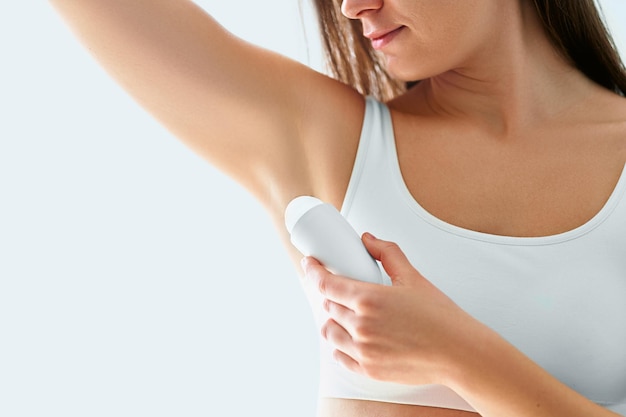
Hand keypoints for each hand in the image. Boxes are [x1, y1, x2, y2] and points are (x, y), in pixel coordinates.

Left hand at [302, 233, 485, 385]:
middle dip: (333, 295)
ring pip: (330, 331)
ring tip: (348, 314)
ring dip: (334, 320)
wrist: (459, 353)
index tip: (310, 264)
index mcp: (369, 299)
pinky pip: (339, 355)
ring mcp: (362, 350)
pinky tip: (351, 337)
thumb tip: (368, 240)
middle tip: (344, 290)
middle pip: (328, 305)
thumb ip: (387, 253)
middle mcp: (361, 326)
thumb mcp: (412, 277)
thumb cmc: (440, 318)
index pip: (326, 283)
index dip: (314, 271)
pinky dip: (341, 344)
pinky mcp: (368, 369)